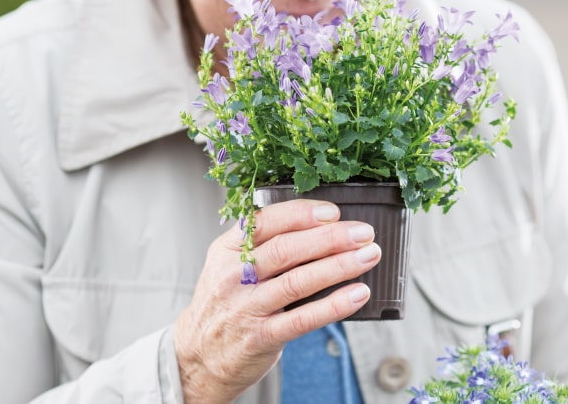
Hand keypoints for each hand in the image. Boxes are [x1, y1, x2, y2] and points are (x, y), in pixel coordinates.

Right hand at [173, 199, 380, 402]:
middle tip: (363, 233)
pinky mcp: (261, 337)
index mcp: (227, 250)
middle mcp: (234, 276)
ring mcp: (246, 307)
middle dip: (330, 238)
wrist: (199, 355)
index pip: (264, 222)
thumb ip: (263, 245)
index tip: (333, 212)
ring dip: (338, 266)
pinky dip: (334, 305)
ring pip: (297, 281)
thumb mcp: (230, 266)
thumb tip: (322, 227)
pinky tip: (357, 294)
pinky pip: (302, 318)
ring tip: (368, 256)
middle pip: (286, 249)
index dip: (301, 214)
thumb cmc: (226, 303)